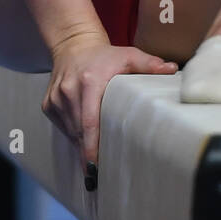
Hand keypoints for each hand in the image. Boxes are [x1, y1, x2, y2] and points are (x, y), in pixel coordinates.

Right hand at [41, 32, 177, 180]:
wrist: (73, 45)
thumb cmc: (105, 55)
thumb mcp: (128, 55)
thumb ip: (149, 63)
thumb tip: (172, 70)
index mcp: (88, 81)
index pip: (89, 122)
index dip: (92, 147)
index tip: (96, 168)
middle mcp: (68, 91)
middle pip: (79, 132)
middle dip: (89, 153)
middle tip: (100, 175)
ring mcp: (55, 99)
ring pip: (70, 132)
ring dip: (82, 145)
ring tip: (95, 161)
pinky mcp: (48, 104)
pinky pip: (63, 127)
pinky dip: (74, 134)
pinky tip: (84, 138)